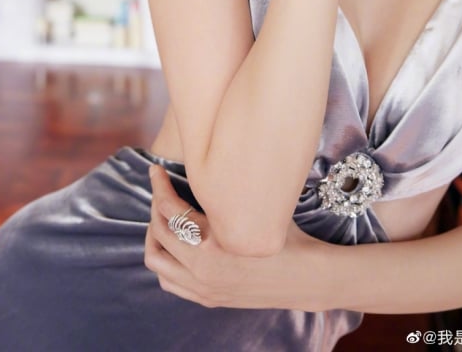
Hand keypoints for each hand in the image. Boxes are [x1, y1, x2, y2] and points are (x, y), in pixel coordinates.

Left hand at [144, 164, 325, 310]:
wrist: (306, 278)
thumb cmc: (286, 236)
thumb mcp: (258, 209)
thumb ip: (226, 194)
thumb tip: (204, 162)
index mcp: (214, 244)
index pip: (170, 210)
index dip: (159, 185)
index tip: (155, 170)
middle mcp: (203, 269)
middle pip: (159, 232)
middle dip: (155, 206)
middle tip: (161, 190)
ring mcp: (203, 288)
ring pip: (156, 261)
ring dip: (155, 236)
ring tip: (163, 218)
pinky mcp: (207, 299)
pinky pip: (168, 282)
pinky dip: (164, 261)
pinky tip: (174, 245)